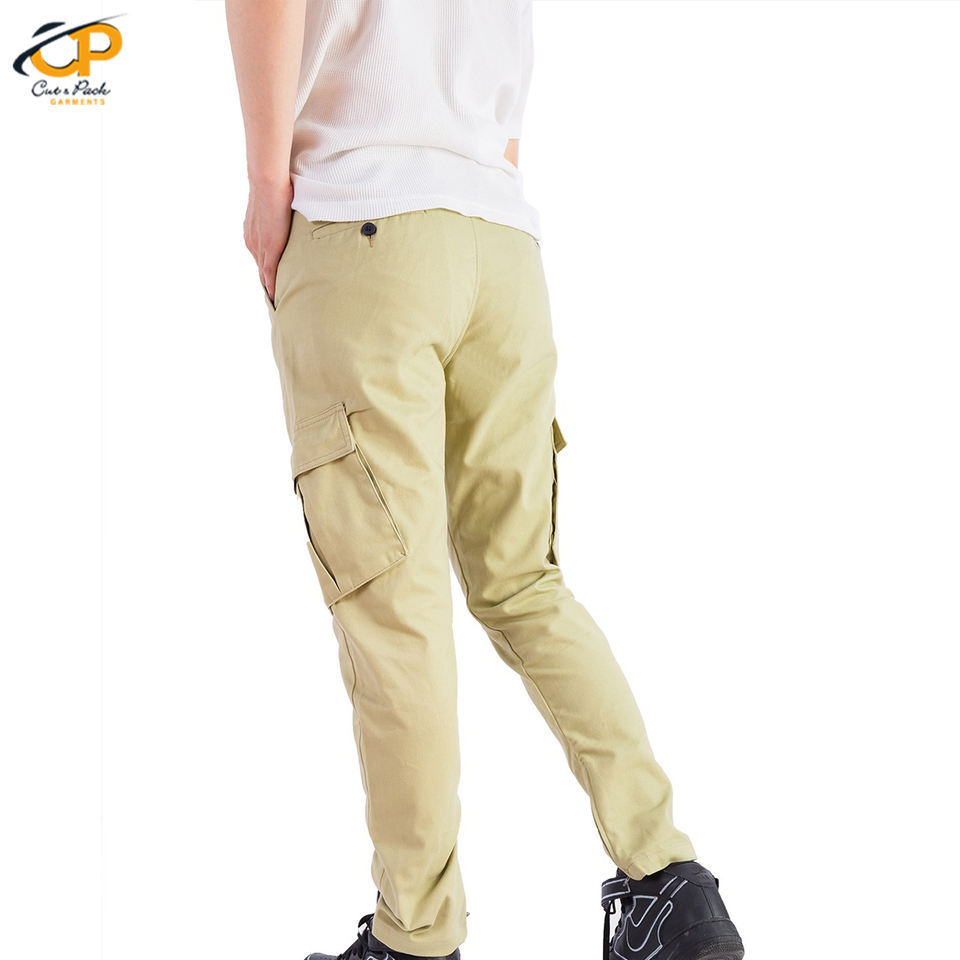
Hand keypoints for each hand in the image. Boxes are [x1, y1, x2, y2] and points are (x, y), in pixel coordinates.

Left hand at [243, 176, 293, 302]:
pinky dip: (273, 288)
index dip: (265, 271)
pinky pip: (269, 275)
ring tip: (278, 301)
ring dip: (271, 286)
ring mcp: (258, 248)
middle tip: (277, 297)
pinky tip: (277, 298)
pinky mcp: (269, 251)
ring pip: (264, 274)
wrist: (267, 183)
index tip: (271, 282)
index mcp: (252, 234)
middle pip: (260, 269)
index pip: (259, 258)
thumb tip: (287, 209)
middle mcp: (251, 243)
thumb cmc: (274, 187)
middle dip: (268, 282)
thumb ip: (278, 214)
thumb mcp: (274, 205)